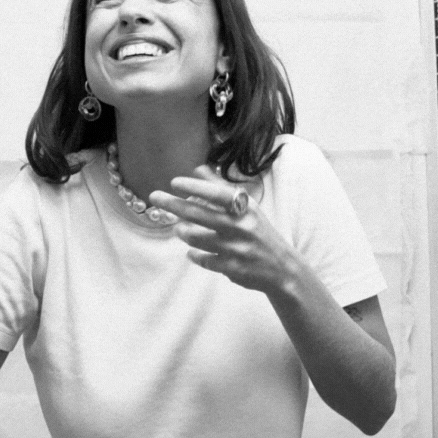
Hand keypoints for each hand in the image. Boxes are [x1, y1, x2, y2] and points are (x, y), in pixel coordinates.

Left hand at [148, 166, 298, 294]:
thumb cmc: (260, 233)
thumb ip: (222, 189)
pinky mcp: (230, 268)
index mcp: (246, 209)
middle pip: (200, 214)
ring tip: (179, 229)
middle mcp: (241, 227)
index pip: (217, 194)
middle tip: (155, 197)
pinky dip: (194, 255)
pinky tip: (192, 251)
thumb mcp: (248, 208)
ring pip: (196, 238)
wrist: (282, 268)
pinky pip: (203, 259)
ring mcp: (235, 249)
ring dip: (183, 232)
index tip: (174, 182)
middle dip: (173, 204)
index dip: (194, 187)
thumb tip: (198, 168)